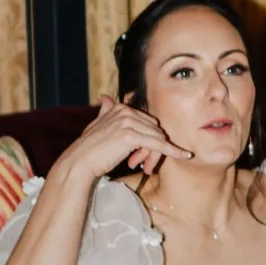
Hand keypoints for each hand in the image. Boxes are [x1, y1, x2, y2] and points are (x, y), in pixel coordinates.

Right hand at [57, 95, 192, 187]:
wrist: (80, 162)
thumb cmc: (89, 148)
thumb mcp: (97, 124)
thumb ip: (105, 110)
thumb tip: (104, 97)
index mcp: (120, 108)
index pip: (148, 121)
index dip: (149, 137)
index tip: (147, 151)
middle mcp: (126, 112)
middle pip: (154, 129)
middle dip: (154, 146)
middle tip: (145, 164)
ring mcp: (129, 122)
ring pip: (156, 138)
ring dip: (155, 154)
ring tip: (147, 167)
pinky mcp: (132, 136)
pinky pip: (159, 144)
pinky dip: (173, 151)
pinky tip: (185, 155)